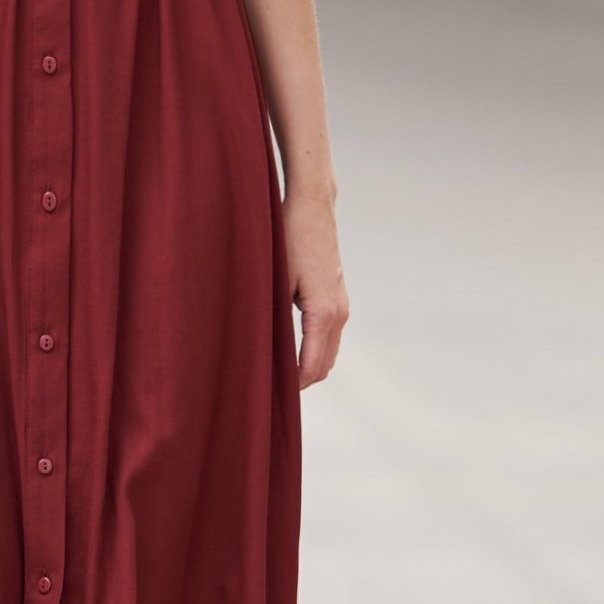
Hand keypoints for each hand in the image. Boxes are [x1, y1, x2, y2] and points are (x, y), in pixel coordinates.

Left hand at [282, 189, 349, 388]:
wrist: (312, 207)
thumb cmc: (289, 237)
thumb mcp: (275, 278)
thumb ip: (273, 315)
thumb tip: (261, 349)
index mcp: (323, 313)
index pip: (312, 366)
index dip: (293, 386)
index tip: (272, 396)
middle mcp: (339, 312)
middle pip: (324, 365)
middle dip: (301, 380)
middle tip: (270, 389)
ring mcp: (342, 304)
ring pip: (329, 351)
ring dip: (309, 365)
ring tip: (277, 372)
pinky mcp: (338, 295)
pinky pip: (329, 335)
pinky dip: (314, 348)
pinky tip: (289, 347)